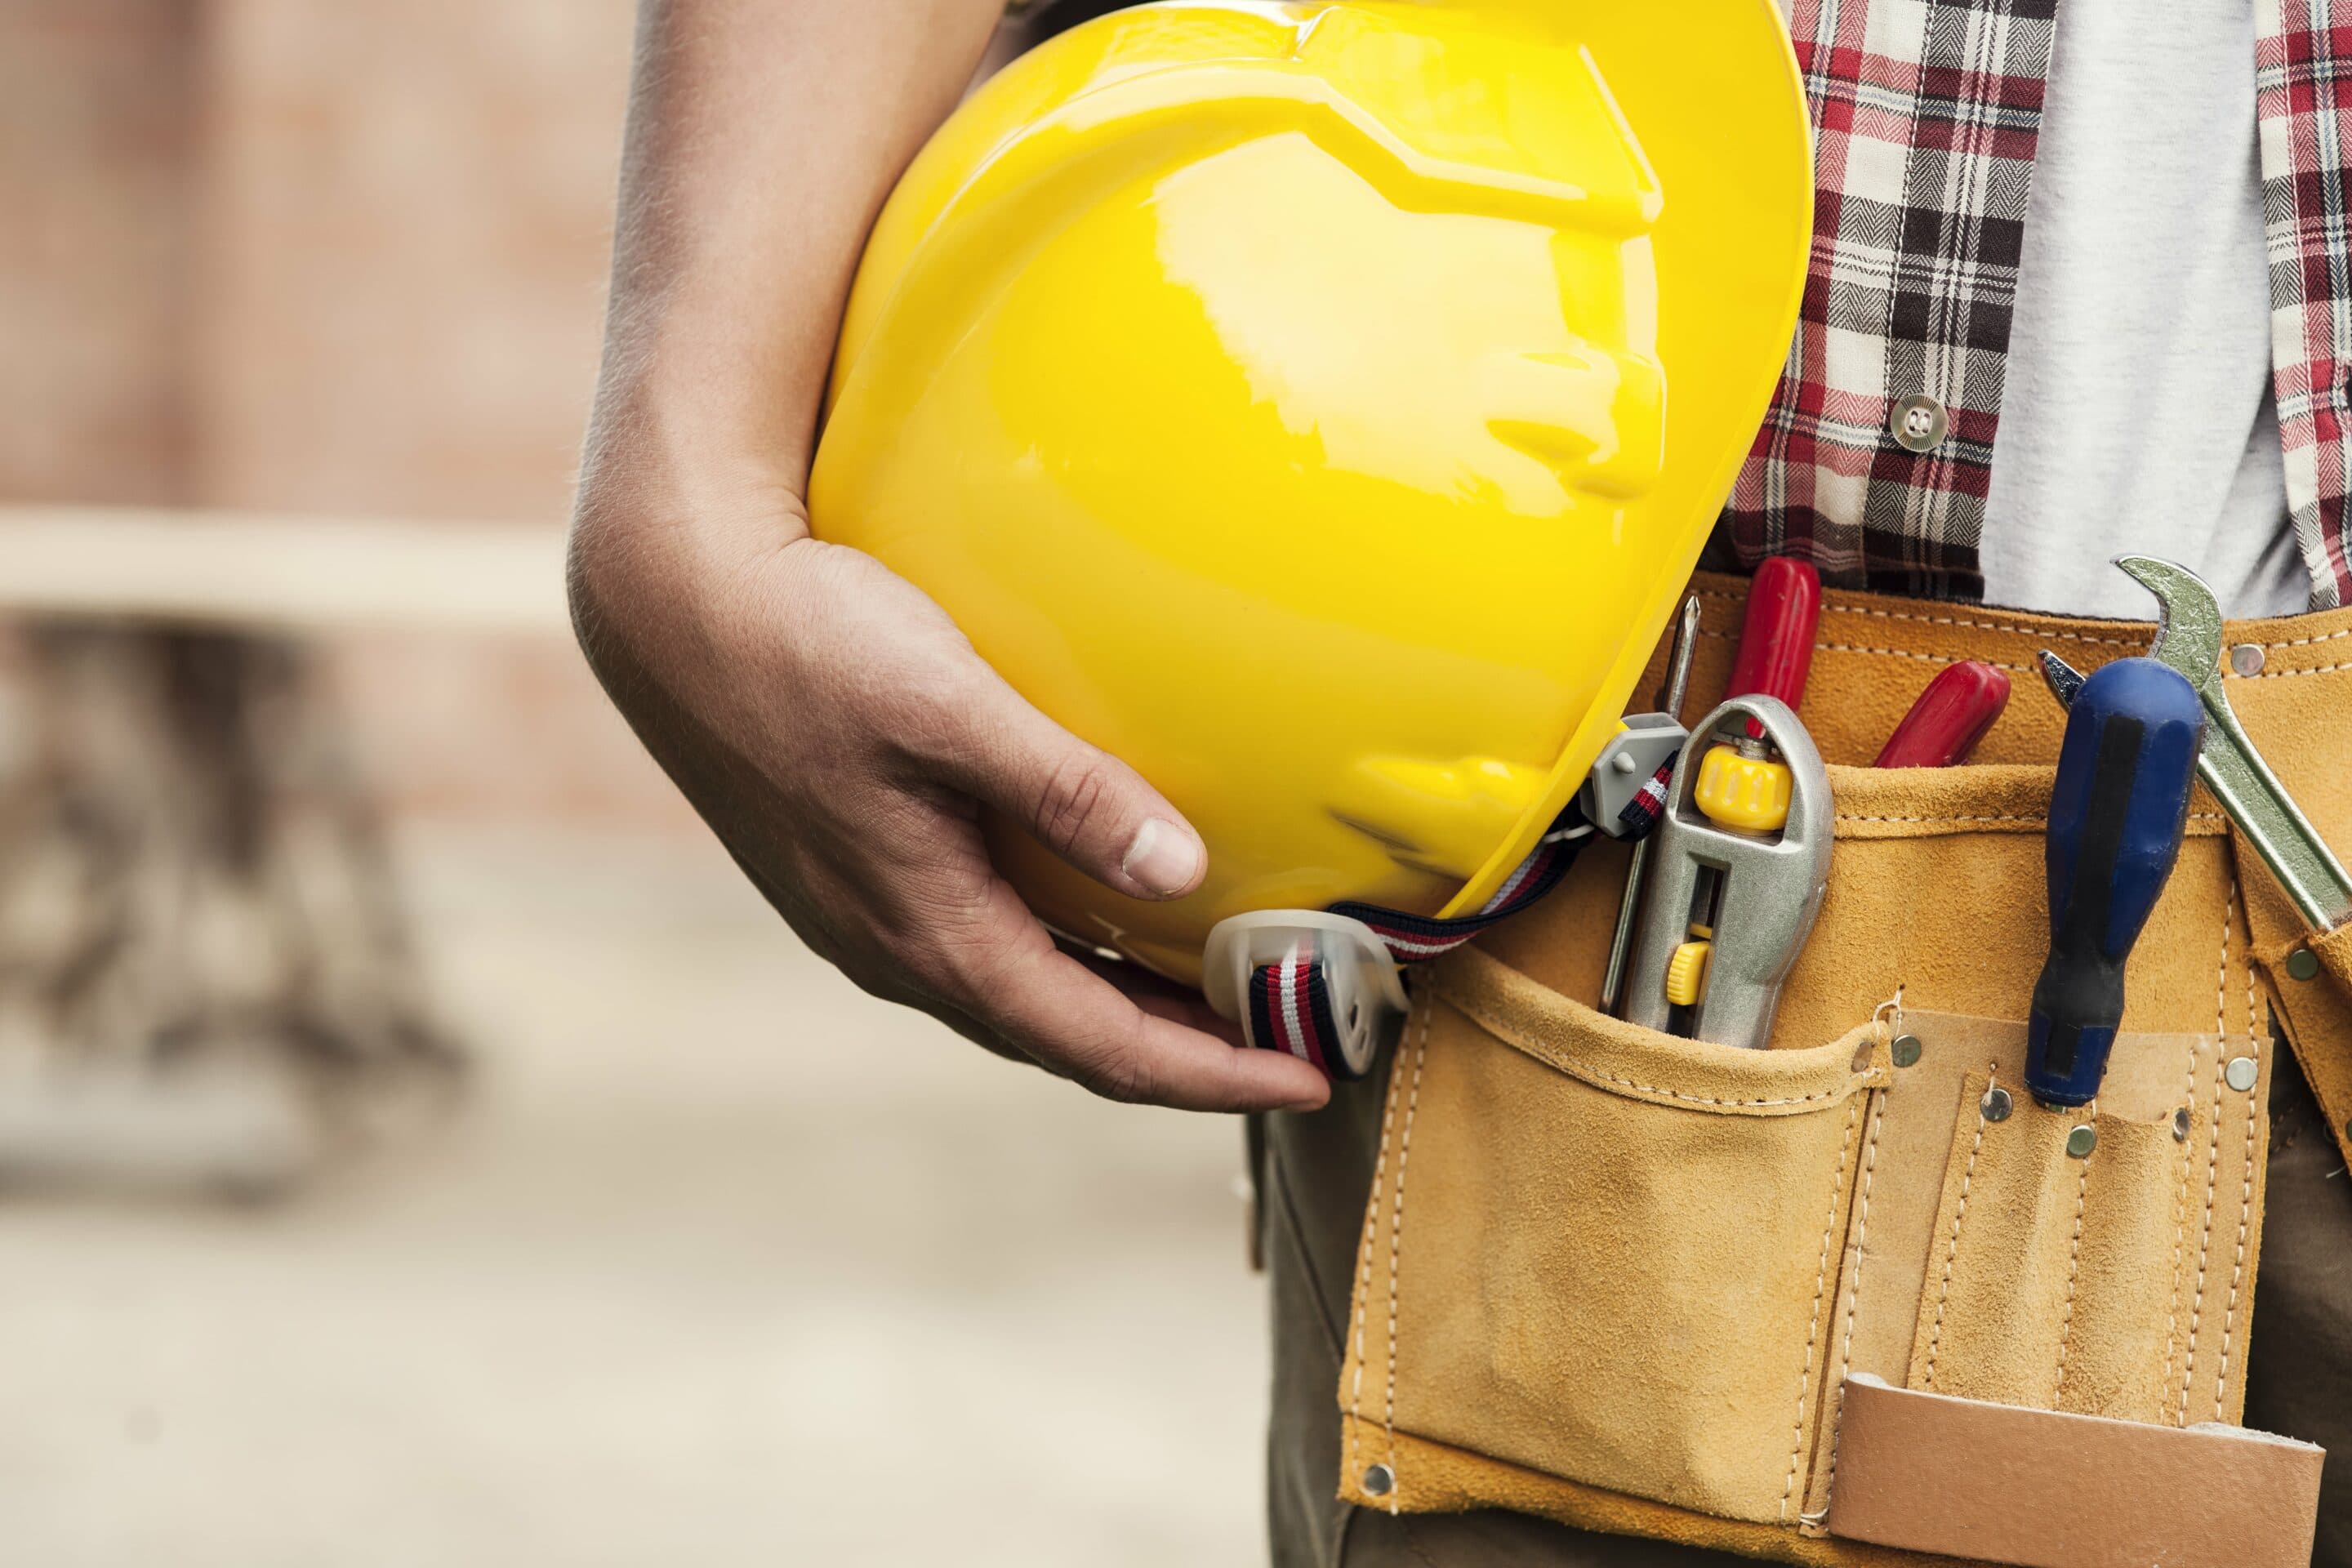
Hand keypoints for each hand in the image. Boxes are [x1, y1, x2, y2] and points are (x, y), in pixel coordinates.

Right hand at [568, 460, 1330, 1113]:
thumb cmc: (805, 642)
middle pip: (1065, 1037)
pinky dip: (1064, 952)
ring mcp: (869, 914)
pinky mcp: (855, 870)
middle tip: (1284, 1041)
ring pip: (1021, 993)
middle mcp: (896, 947)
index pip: (1098, 1045)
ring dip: (1119, 1006)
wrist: (669, 602)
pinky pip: (983, 945)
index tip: (1309, 1080)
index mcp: (929, 932)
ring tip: (1214, 995)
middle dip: (1178, 1056)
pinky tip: (1101, 910)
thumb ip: (1066, 789)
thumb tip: (1183, 871)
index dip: (1209, 1075)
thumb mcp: (946, 706)